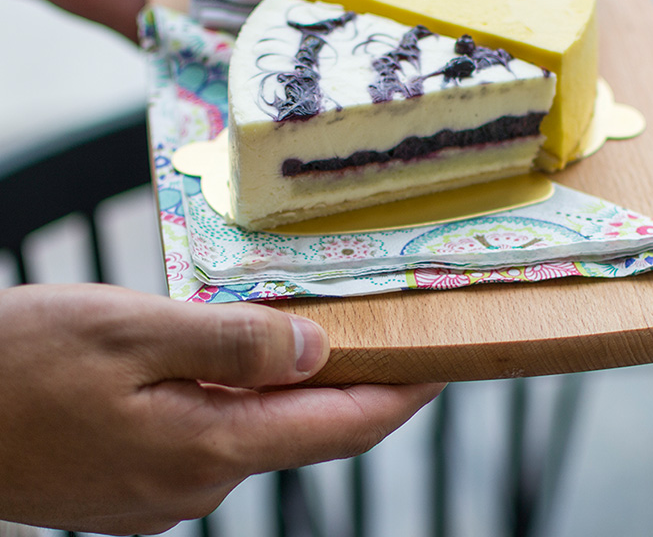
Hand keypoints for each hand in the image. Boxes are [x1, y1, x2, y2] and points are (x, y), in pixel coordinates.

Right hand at [0, 284, 442, 534]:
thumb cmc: (22, 362)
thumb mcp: (133, 331)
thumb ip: (231, 343)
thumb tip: (315, 351)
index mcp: (207, 446)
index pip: (338, 428)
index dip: (398, 396)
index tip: (442, 363)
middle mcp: (196, 482)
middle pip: (308, 433)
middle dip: (361, 390)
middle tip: (397, 339)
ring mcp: (164, 490)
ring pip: (262, 433)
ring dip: (304, 392)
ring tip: (334, 340)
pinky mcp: (138, 480)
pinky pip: (220, 437)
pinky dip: (251, 400)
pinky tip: (250, 365)